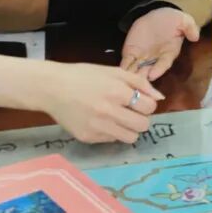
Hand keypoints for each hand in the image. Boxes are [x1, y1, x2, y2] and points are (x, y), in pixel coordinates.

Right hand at [41, 62, 163, 144]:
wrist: (52, 88)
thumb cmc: (84, 77)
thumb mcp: (114, 72)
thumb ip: (140, 83)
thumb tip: (159, 98)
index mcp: (117, 92)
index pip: (149, 107)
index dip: (146, 104)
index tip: (138, 101)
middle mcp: (109, 111)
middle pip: (143, 126)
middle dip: (140, 118)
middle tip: (130, 112)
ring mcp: (98, 127)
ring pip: (130, 138)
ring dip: (129, 129)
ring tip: (118, 119)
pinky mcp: (88, 137)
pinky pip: (112, 141)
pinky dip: (111, 132)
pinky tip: (101, 121)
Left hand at [121, 8, 199, 80]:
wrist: (158, 16)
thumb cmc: (172, 20)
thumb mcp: (184, 20)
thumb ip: (189, 27)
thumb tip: (194, 36)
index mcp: (169, 53)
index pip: (164, 63)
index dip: (158, 69)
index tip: (152, 75)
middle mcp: (155, 59)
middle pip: (148, 71)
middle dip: (141, 78)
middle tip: (135, 86)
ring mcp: (142, 57)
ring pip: (136, 69)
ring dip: (130, 76)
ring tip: (123, 82)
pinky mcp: (131, 52)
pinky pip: (126, 62)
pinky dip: (123, 67)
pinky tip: (117, 72)